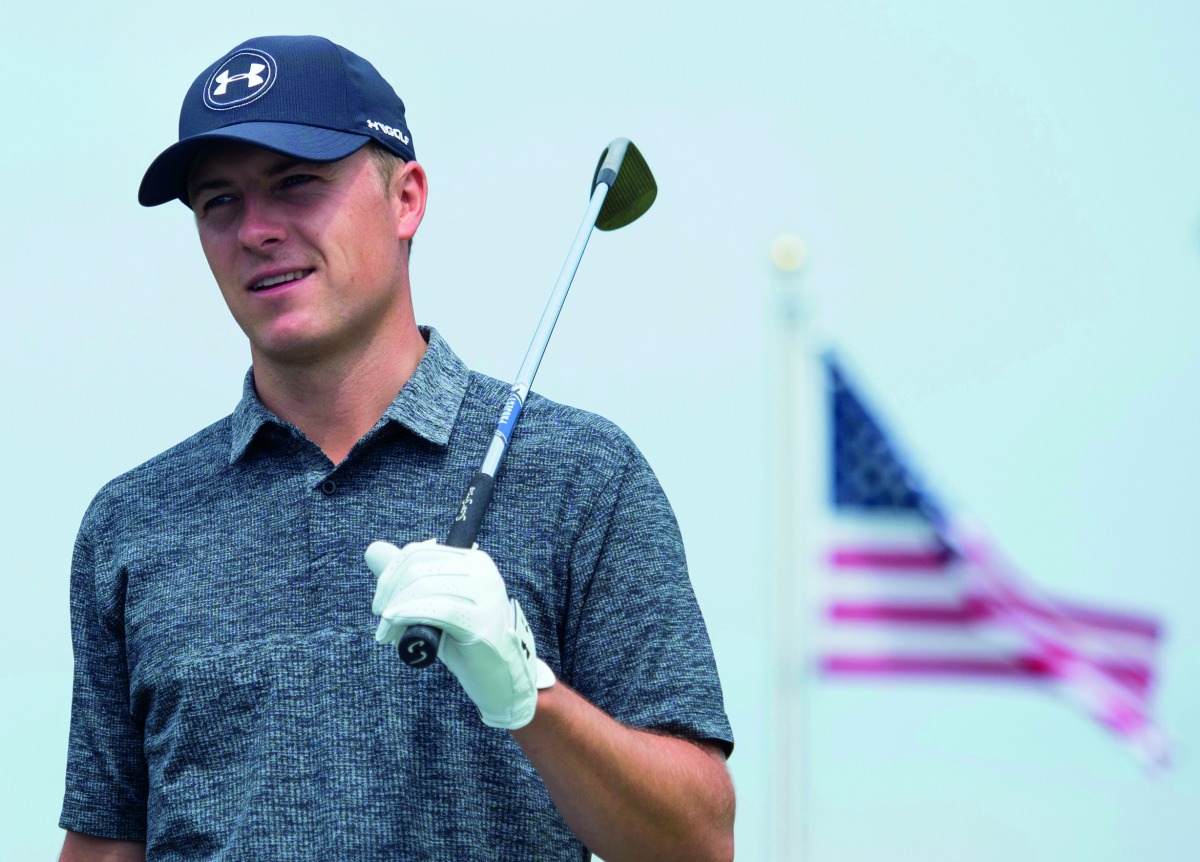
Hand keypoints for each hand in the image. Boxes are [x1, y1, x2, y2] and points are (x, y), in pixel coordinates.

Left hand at [366, 540, 555, 729]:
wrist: (500, 678)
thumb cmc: (465, 642)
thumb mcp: (434, 605)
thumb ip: (406, 579)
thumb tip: (373, 549)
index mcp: (474, 560)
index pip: (419, 552)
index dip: (390, 575)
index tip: (380, 603)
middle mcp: (483, 571)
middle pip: (417, 569)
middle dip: (389, 594)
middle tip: (381, 621)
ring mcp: (486, 595)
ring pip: (423, 587)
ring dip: (395, 611)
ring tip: (387, 634)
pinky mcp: (482, 622)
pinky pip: (435, 610)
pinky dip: (408, 617)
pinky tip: (395, 633)